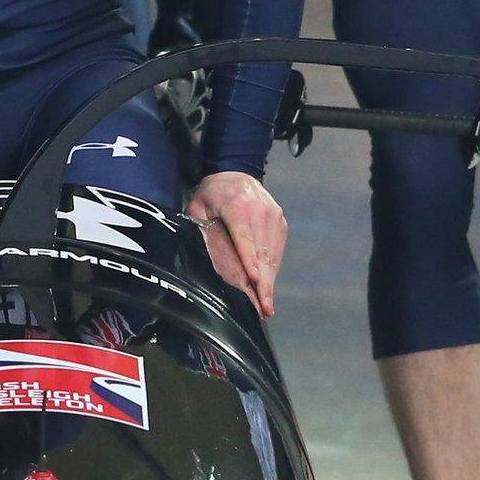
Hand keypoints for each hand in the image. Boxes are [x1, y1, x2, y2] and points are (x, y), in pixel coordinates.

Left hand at [188, 171, 286, 318]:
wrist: (236, 172)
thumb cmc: (212, 194)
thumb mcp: (198, 207)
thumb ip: (200, 228)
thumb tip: (204, 257)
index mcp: (238, 207)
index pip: (244, 238)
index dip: (250, 260)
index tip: (255, 281)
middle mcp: (261, 211)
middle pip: (262, 251)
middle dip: (264, 282)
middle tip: (265, 308)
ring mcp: (274, 216)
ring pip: (273, 253)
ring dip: (270, 280)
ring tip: (267, 304)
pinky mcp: (280, 222)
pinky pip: (277, 249)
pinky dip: (273, 268)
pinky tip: (268, 285)